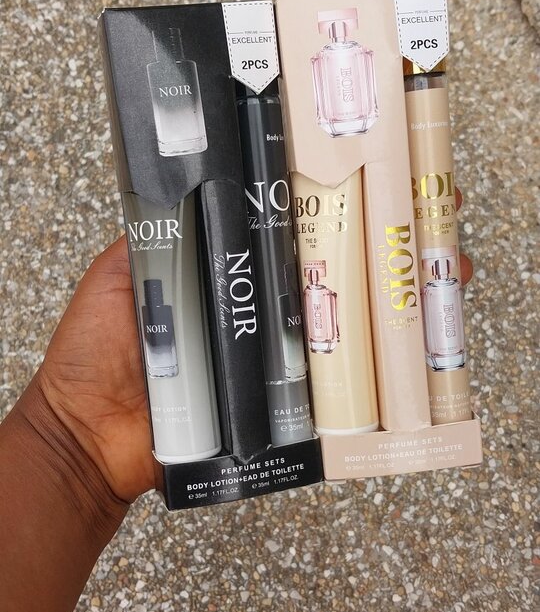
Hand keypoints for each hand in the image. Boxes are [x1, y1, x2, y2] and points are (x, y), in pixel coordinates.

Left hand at [30, 188, 472, 516]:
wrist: (86, 436)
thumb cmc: (92, 356)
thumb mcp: (120, 273)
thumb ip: (154, 232)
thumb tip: (187, 176)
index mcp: (223, 275)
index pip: (286, 234)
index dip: (331, 208)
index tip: (376, 178)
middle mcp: (253, 315)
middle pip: (328, 278)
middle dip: (383, 250)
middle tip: (431, 224)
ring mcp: (267, 363)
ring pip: (339, 332)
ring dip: (392, 307)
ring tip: (442, 276)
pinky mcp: (273, 411)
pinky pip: (324, 396)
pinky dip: (367, 380)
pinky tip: (407, 351)